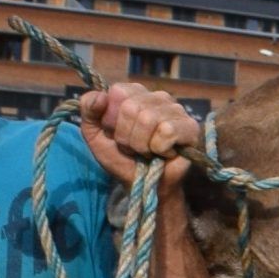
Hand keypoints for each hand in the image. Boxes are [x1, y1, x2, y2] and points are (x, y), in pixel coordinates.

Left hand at [74, 85, 202, 189]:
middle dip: (126, 136)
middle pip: (132, 107)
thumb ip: (88, 111)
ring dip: (141, 145)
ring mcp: (176, 110)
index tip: (116, 133)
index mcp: (135, 93)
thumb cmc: (120, 158)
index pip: (118, 92)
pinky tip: (163, 153)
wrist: (142, 185)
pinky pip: (167, 131)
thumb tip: (100, 96)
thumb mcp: (94, 135)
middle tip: (133, 147)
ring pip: (148, 119)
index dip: (112, 119)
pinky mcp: (190, 127)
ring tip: (147, 151)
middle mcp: (157, 96)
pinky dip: (159, 149)